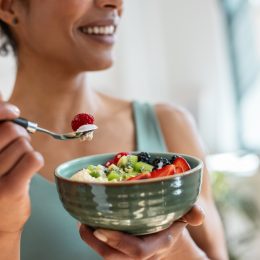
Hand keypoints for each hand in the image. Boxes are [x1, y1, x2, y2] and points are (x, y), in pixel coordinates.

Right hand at [0, 93, 43, 233]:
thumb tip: (3, 102)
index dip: (3, 110)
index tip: (14, 112)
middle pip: (10, 130)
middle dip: (20, 135)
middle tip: (19, 145)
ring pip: (24, 145)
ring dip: (26, 151)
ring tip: (19, 163)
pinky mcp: (8, 189)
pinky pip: (33, 159)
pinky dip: (35, 160)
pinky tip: (28, 169)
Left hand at [79, 205, 204, 259]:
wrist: (169, 237)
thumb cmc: (174, 222)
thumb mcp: (185, 215)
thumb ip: (193, 213)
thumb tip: (198, 215)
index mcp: (158, 244)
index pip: (137, 251)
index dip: (118, 242)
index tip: (100, 228)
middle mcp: (142, 253)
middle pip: (114, 257)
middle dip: (95, 243)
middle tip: (84, 224)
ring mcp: (130, 254)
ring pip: (106, 255)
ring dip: (91, 241)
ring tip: (83, 222)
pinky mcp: (122, 250)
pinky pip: (105, 249)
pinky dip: (94, 238)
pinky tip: (89, 222)